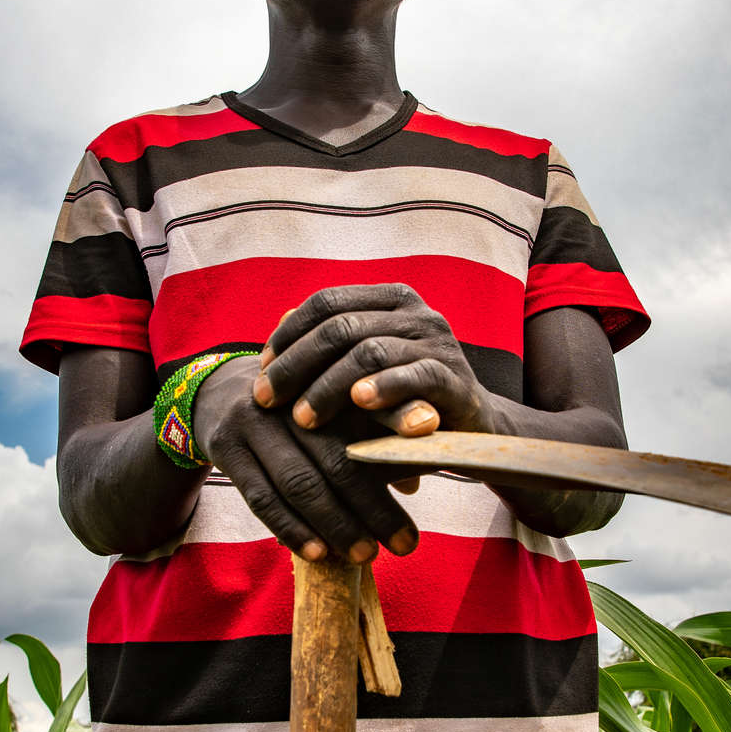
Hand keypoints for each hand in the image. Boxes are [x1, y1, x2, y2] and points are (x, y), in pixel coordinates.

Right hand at [191, 356, 419, 561]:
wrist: (218, 393)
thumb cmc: (297, 412)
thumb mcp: (335, 412)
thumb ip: (375, 439)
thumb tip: (417, 483)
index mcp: (324, 379)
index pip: (370, 408)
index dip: (399, 426)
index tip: (431, 465)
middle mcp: (291, 396)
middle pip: (337, 456)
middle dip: (374, 506)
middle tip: (406, 543)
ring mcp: (255, 420)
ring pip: (300, 481)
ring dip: (336, 525)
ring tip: (366, 556)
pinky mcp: (227, 447)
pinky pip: (262, 498)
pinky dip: (293, 529)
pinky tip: (319, 554)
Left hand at [252, 284, 489, 432]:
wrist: (470, 432)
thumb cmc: (404, 400)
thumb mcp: (363, 371)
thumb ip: (329, 350)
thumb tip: (277, 328)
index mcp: (391, 300)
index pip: (327, 302)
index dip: (288, 334)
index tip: (260, 370)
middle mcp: (417, 312)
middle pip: (341, 326)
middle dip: (296, 365)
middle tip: (266, 399)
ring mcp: (438, 343)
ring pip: (370, 351)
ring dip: (328, 386)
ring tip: (302, 418)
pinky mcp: (456, 378)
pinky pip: (416, 376)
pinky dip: (384, 388)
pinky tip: (357, 404)